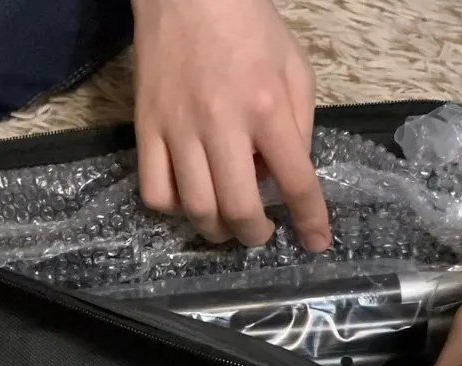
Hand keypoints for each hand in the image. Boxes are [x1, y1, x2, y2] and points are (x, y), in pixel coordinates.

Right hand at [131, 0, 330, 249]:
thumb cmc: (247, 25)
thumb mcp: (294, 66)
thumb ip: (299, 123)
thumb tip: (283, 174)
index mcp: (268, 106)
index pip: (296, 179)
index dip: (310, 220)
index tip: (315, 243)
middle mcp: (222, 124)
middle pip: (239, 207)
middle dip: (254, 235)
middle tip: (259, 233)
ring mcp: (178, 129)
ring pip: (194, 207)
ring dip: (215, 230)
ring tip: (224, 225)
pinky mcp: (145, 128)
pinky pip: (154, 191)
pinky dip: (173, 208)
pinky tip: (185, 198)